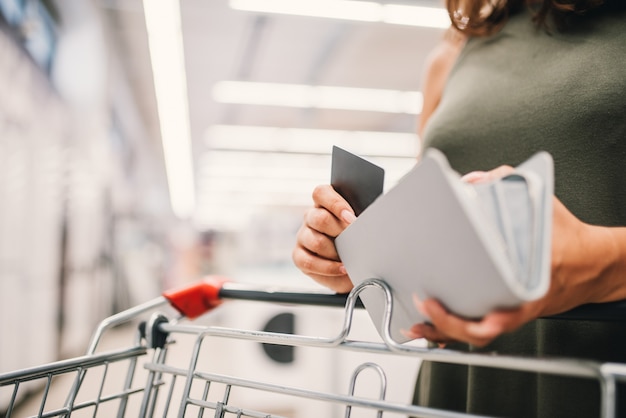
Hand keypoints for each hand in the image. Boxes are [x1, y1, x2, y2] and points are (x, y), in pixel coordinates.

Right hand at [292, 185, 356, 292]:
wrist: (355, 262)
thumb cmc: (358, 238)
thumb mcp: (361, 224)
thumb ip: (360, 218)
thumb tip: (367, 222)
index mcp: (324, 202)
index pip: (321, 193)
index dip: (335, 204)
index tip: (351, 218)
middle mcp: (310, 217)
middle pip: (319, 218)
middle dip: (340, 231)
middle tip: (355, 240)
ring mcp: (303, 236)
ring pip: (315, 241)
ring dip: (336, 252)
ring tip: (350, 258)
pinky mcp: (299, 256)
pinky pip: (308, 262)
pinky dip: (328, 268)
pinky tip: (342, 268)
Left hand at [404, 167, 623, 346]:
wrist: (592, 263)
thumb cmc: (567, 238)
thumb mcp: (541, 204)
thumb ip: (507, 186)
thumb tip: (474, 181)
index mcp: (530, 282)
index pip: (505, 309)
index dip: (482, 316)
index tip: (455, 307)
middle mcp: (520, 304)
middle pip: (481, 328)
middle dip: (449, 322)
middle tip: (426, 303)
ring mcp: (512, 312)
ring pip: (476, 335)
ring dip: (445, 332)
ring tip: (419, 324)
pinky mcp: (507, 313)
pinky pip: (478, 329)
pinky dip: (454, 330)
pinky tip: (433, 327)